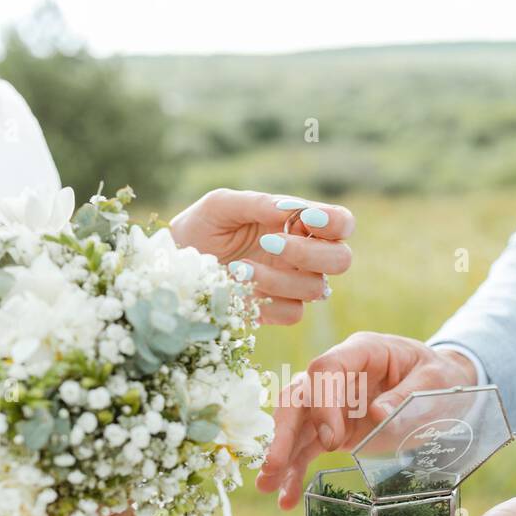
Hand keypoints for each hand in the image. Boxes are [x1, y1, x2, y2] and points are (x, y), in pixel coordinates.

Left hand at [170, 189, 354, 324]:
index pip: (341, 222)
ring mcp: (292, 285)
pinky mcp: (276, 310)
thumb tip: (289, 209)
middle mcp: (304, 255)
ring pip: (316, 289)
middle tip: (270, 243)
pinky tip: (239, 290)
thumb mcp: (221, 205)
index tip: (307, 219)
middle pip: (341, 259)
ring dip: (278, 278)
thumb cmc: (201, 226)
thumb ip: (256, 202)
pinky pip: (293, 313)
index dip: (336, 222)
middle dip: (309, 252)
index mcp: (300, 223)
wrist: (174, 263)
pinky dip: (268, 301)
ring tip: (239, 267)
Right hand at [256, 332, 477, 508]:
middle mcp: (340, 373)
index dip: (321, 403)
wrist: (442, 388)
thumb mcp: (436, 382)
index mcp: (363, 351)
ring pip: (295, 422)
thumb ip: (408, 396)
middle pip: (300, 395)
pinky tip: (285, 494)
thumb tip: (377, 414)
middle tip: (273, 465)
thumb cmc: (441, 378)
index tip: (332, 441)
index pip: (326, 368)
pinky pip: (307, 445)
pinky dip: (295, 469)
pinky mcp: (333, 426)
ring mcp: (333, 400)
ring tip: (267, 486)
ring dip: (280, 453)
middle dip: (283, 431)